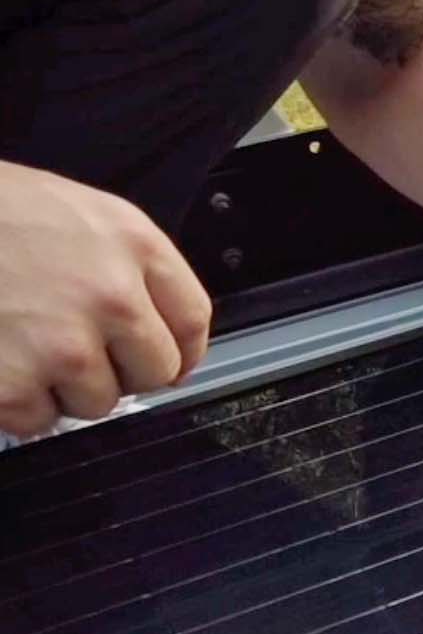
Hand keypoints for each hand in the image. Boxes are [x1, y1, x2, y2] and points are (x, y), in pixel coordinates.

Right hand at [0, 161, 211, 435]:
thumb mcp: (75, 213)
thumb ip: (128, 266)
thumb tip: (162, 330)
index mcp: (132, 245)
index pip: (193, 320)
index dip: (180, 347)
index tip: (165, 358)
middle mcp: (110, 295)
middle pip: (156, 371)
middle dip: (121, 369)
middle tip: (76, 349)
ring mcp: (62, 344)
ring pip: (99, 402)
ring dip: (64, 387)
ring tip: (21, 344)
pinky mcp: (14, 384)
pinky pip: (38, 420)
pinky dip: (15, 403)